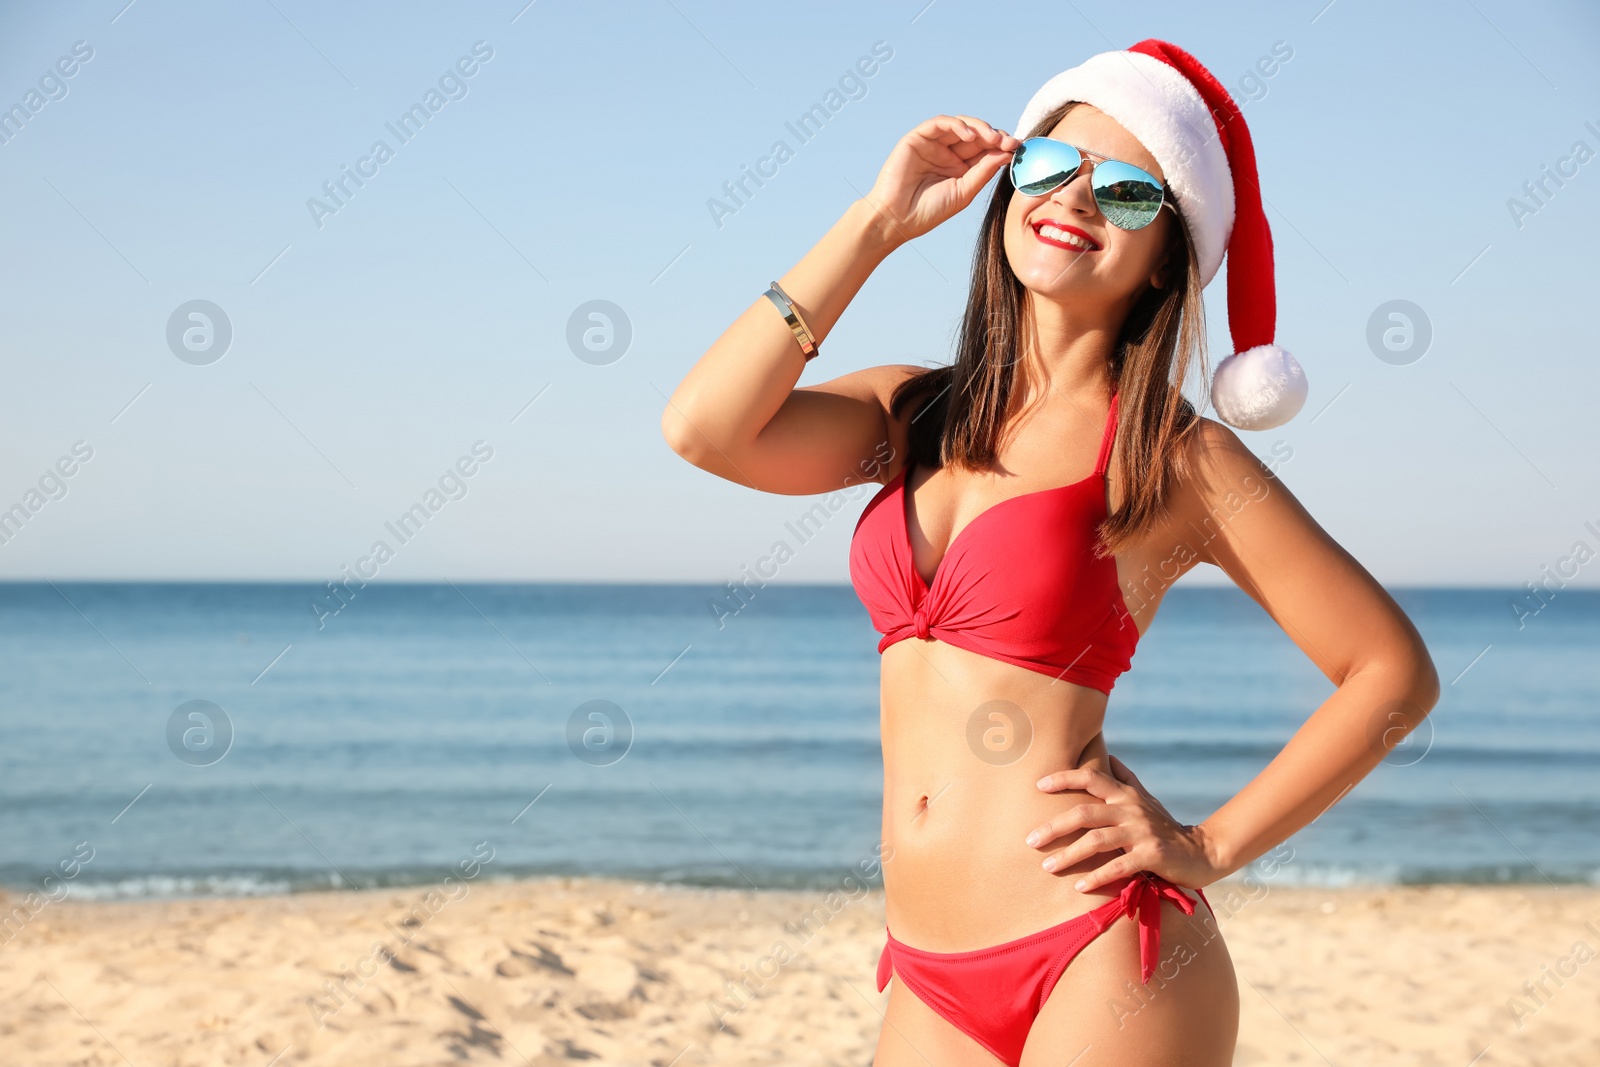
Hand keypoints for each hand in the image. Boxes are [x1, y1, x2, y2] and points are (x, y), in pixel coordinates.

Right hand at [861, 114, 1018, 247]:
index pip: (984, 150)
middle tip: (1009, 142)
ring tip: (993, 138)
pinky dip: (956, 125)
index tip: (1018, 148)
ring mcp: (933, 144)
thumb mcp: (964, 192)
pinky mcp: (918, 138)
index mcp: (959, 167)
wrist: (897, 219)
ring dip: (979, 128)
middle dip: (994, 135)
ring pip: (960, 125)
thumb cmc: (928, 211)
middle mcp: (947, 153)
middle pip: (976, 135)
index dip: (1002, 146)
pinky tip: (969, 135)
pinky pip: (940, 123)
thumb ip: (983, 171)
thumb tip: (1007, 153)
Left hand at [1026, 754, 1221, 893]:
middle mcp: (1131, 810)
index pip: (1091, 777)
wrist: (1202, 852)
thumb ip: (1126, 779)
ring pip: (1096, 841)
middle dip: (1053, 827)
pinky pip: (1119, 866)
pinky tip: (1079, 887)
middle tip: (1030, 841)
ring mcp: (1141, 833)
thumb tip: (1109, 756)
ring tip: (1047, 867)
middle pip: (1084, 814)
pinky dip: (1097, 877)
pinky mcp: (1152, 856)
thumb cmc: (1165, 826)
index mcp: (1126, 795)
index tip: (1038, 785)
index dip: (1064, 778)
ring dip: (1068, 855)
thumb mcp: (1146, 799)